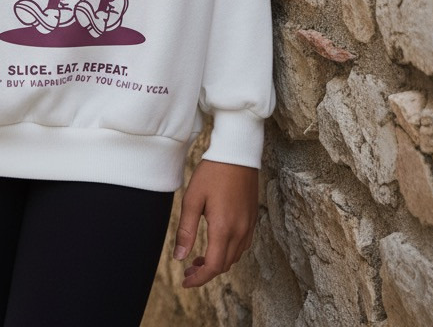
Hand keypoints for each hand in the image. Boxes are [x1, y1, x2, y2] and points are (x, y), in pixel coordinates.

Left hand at [173, 160, 257, 287]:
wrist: (237, 152)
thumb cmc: (212, 172)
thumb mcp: (193, 199)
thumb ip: (186, 230)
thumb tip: (179, 257)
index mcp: (223, 228)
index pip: (213, 266)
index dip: (199, 278)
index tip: (185, 281)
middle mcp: (240, 231)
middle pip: (224, 265)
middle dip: (205, 272)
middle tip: (188, 269)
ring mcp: (249, 225)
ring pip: (234, 256)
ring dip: (217, 262)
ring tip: (198, 258)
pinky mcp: (252, 218)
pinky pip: (242, 245)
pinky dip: (228, 251)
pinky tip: (216, 243)